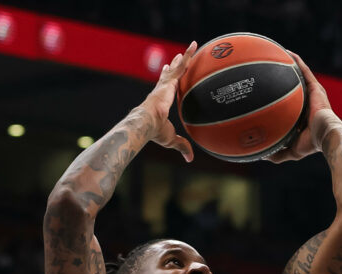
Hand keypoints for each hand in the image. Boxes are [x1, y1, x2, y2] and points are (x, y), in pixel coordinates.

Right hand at [144, 41, 197, 161]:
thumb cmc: (155, 132)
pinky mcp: (170, 81)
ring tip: (192, 47)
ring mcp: (165, 84)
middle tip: (176, 59)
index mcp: (159, 102)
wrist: (147, 123)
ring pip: (178, 67)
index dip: (166, 83)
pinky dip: (189, 55)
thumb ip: (182, 146)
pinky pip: (182, 65)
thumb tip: (190, 159)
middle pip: (169, 76)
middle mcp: (161, 90)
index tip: (167, 75)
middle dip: (172, 67)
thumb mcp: (171, 139)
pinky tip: (195, 46)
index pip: (163, 90)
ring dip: (185, 58)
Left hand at [267, 53, 338, 162]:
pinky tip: (287, 53)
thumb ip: (277, 153)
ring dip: (290, 65)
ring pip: (299, 76)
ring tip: (277, 54)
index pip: (290, 104)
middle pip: (293, 87)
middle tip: (268, 72)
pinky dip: (297, 62)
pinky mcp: (316, 88)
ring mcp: (312, 94)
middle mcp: (307, 102)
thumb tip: (260, 155)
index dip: (280, 98)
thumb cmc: (311, 144)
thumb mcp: (290, 151)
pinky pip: (305, 71)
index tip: (266, 92)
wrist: (325, 135)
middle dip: (282, 78)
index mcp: (302, 116)